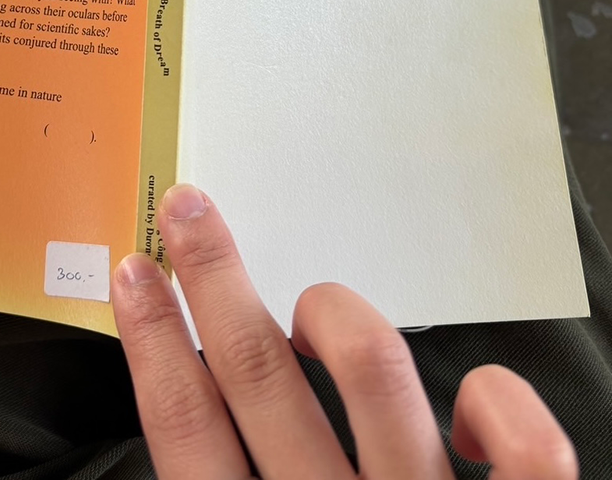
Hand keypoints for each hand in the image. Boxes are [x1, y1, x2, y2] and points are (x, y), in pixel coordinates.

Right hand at [112, 183, 577, 479]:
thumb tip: (185, 436)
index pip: (185, 430)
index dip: (152, 344)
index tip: (132, 273)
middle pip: (257, 376)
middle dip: (215, 281)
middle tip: (191, 210)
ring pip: (377, 375)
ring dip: (336, 320)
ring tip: (313, 310)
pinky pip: (524, 447)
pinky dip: (495, 399)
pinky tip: (466, 396)